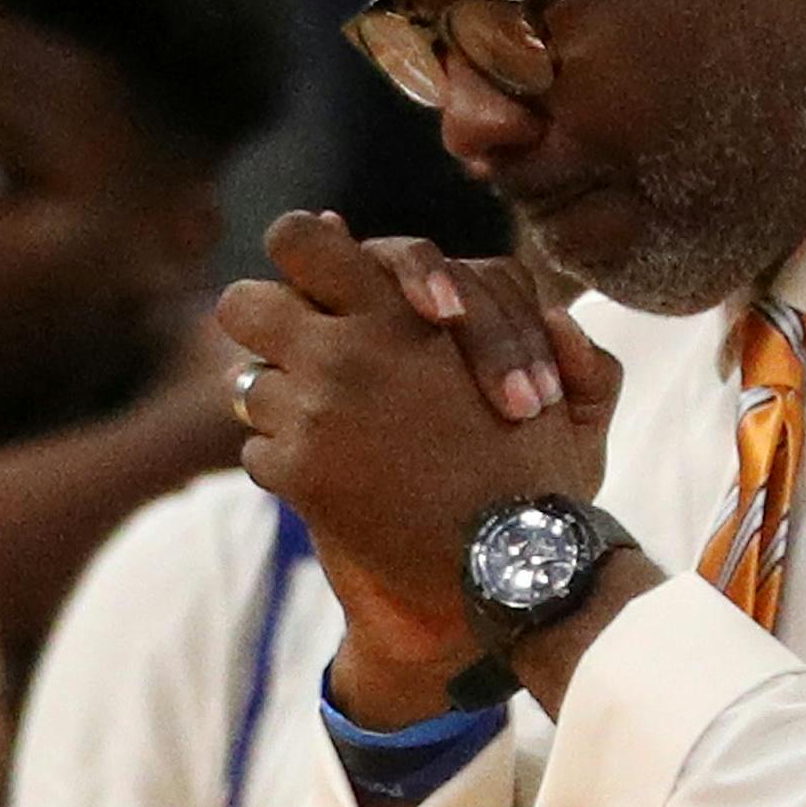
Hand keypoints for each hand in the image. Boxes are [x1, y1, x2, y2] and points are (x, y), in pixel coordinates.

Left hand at [216, 212, 620, 705]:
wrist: (514, 567)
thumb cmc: (544, 476)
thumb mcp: (563, 388)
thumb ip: (531, 321)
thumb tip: (453, 294)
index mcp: (401, 312)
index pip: (301, 239)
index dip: (303, 250)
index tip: (320, 279)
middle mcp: (345, 353)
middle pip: (242, 304)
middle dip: (262, 320)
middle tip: (298, 346)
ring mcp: (313, 414)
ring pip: (246, 384)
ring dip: (279, 401)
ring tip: (329, 426)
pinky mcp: (298, 476)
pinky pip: (257, 452)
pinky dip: (286, 462)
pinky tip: (333, 479)